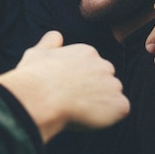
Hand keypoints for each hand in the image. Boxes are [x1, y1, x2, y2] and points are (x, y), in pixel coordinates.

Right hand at [0, 31, 128, 142]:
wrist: (40, 97)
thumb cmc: (34, 77)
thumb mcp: (38, 52)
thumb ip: (50, 42)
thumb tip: (56, 35)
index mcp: (87, 52)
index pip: (91, 67)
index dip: (79, 81)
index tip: (66, 88)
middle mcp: (104, 65)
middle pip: (104, 81)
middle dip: (93, 90)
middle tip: (72, 100)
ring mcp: (114, 85)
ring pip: (112, 97)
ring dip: (99, 104)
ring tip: (77, 110)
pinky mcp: (119, 105)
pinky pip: (119, 112)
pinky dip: (107, 117)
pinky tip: (87, 117)